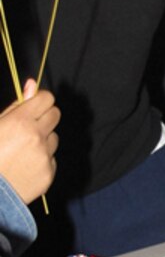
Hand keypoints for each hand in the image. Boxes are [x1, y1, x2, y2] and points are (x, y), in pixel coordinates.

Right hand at [0, 79, 59, 202]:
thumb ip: (16, 105)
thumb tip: (32, 83)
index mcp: (20, 121)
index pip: (47, 98)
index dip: (40, 101)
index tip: (35, 107)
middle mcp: (36, 136)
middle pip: (55, 114)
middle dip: (44, 118)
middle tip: (29, 128)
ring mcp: (44, 155)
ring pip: (54, 137)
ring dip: (43, 141)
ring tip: (22, 152)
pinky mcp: (49, 172)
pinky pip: (51, 158)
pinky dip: (42, 161)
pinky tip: (25, 168)